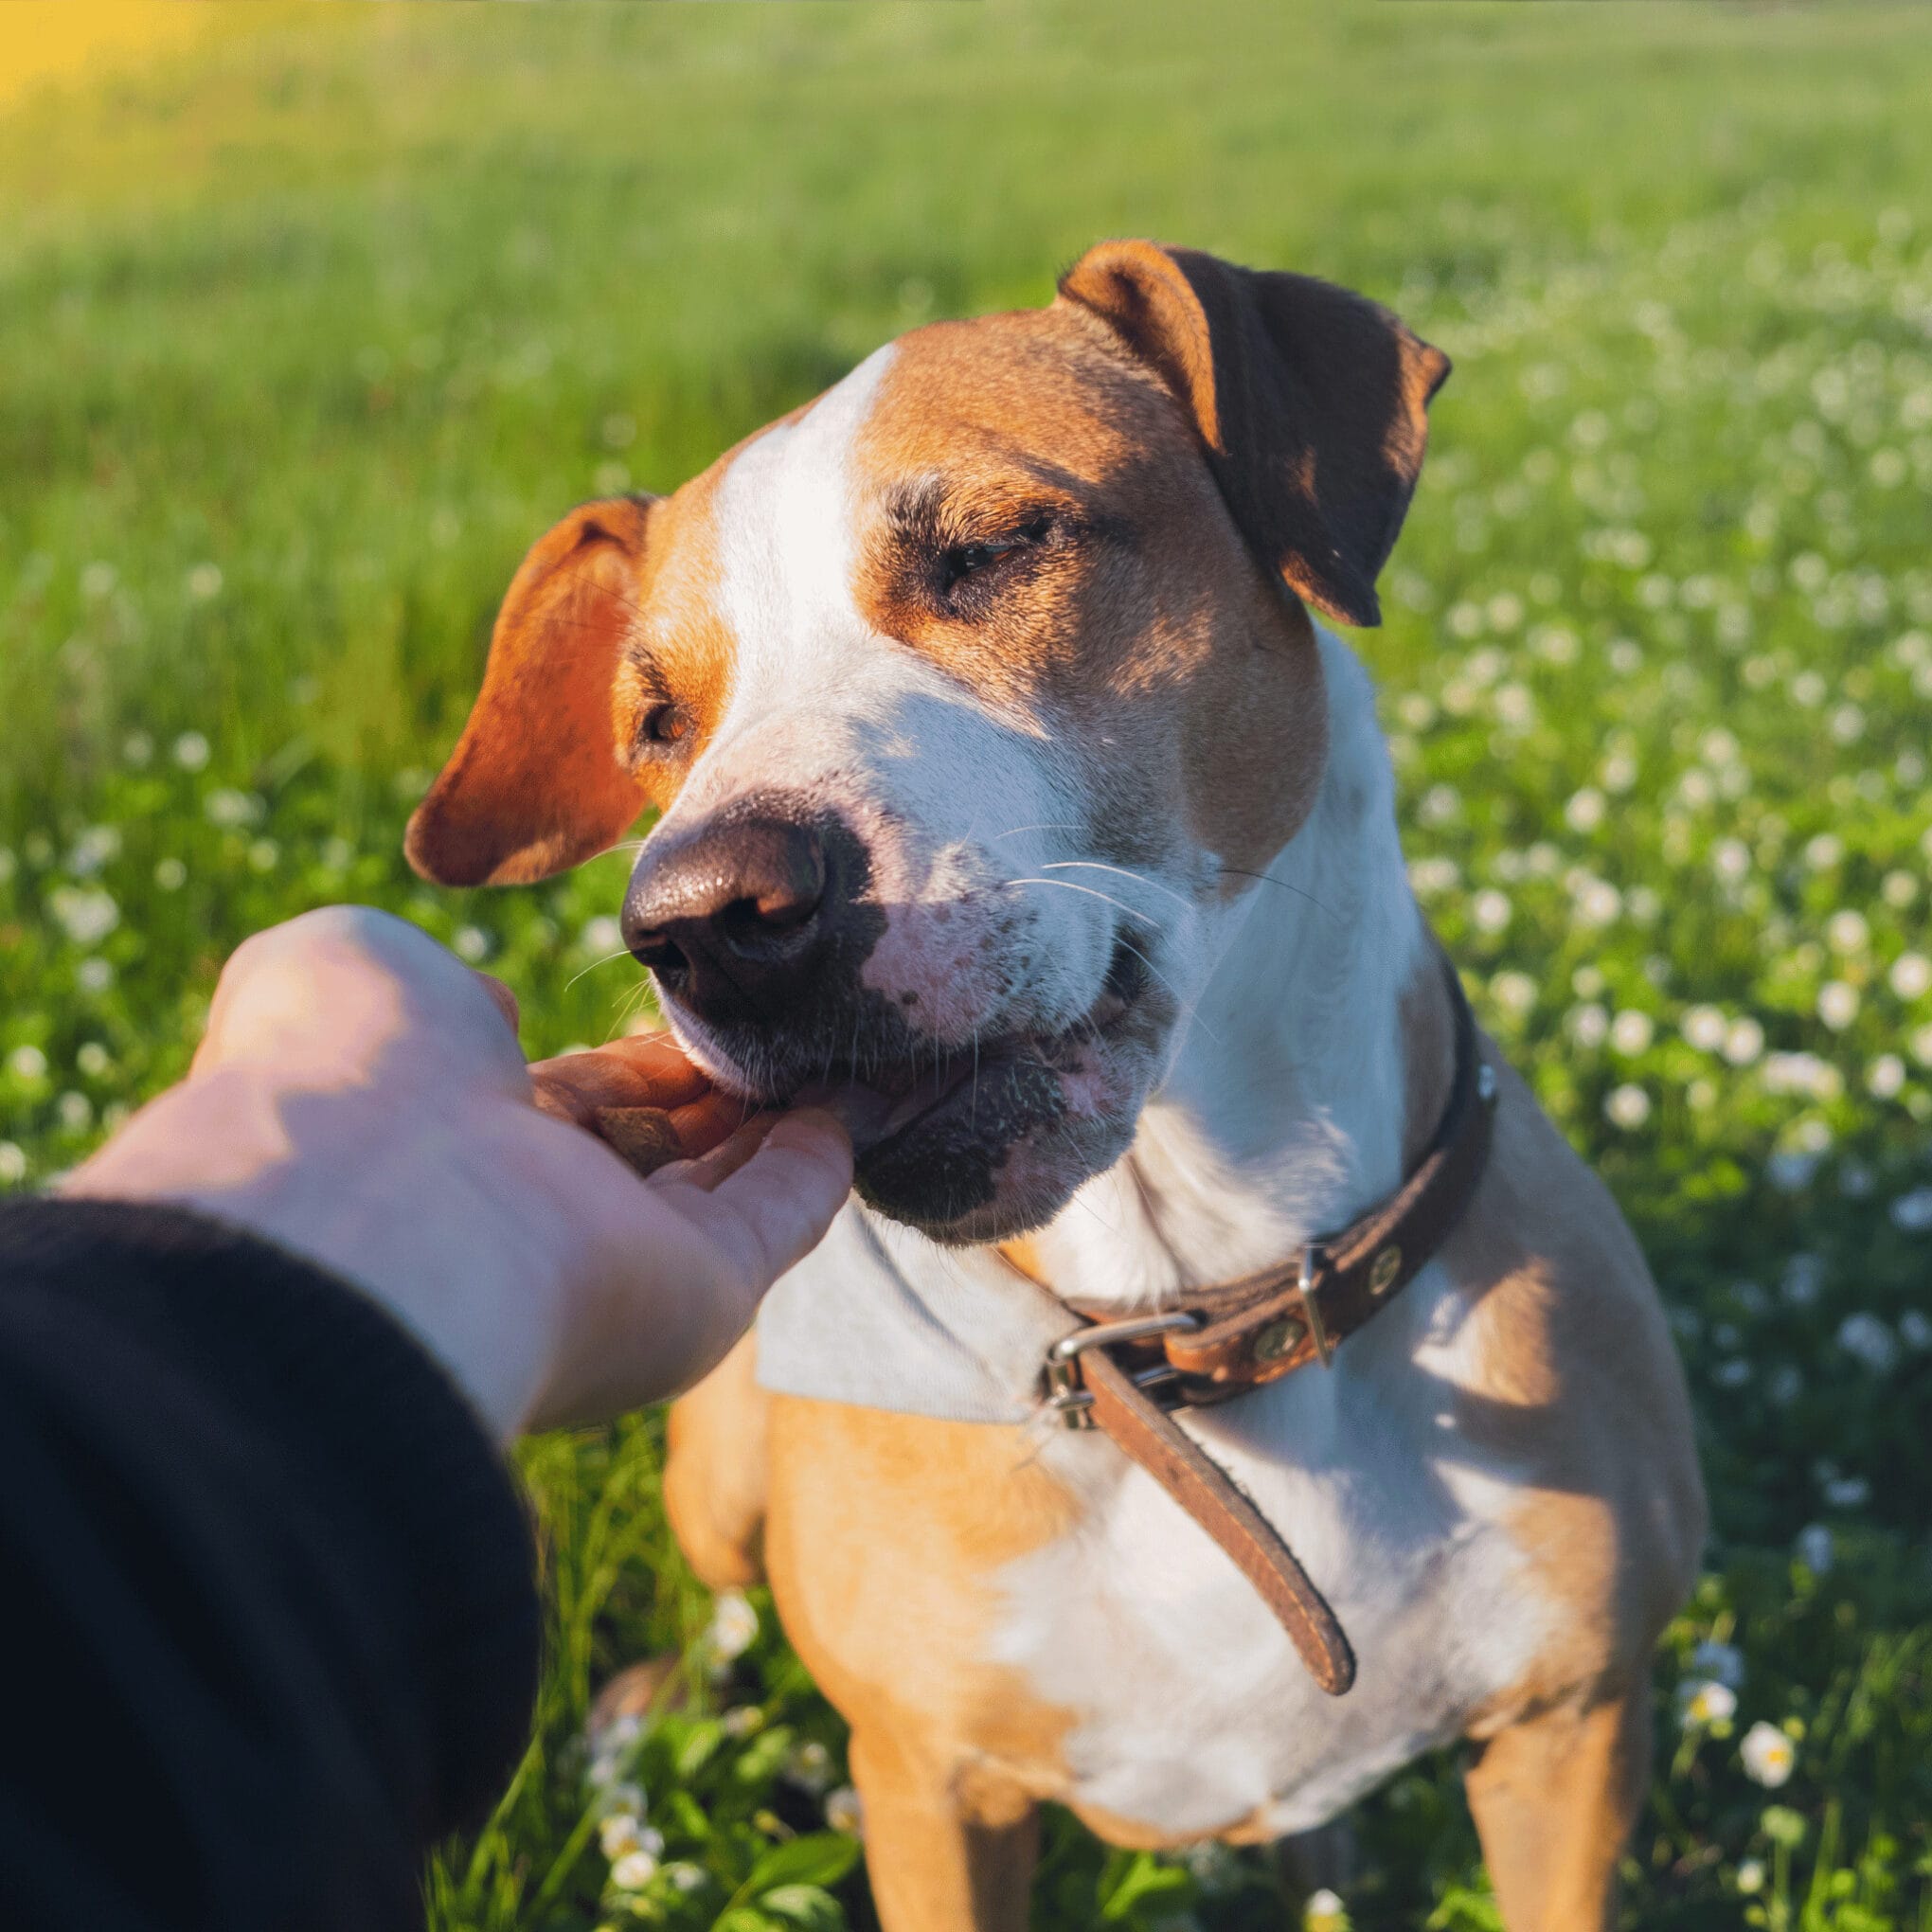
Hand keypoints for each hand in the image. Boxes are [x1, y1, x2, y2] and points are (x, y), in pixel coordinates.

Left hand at [62, 906, 852, 1437]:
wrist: (368, 1211)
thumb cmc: (342, 1075)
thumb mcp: (351, 968)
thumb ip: (427, 984)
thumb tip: (500, 1018)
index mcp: (448, 1145)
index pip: (564, 1104)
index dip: (631, 1061)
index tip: (692, 1005)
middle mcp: (535, 1216)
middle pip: (653, 1148)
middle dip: (717, 1091)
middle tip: (786, 1028)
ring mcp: (620, 1263)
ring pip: (722, 1184)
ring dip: (782, 1121)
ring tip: (846, 1053)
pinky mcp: (702, 1296)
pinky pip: (775, 1219)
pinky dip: (817, 1167)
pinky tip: (852, 1111)